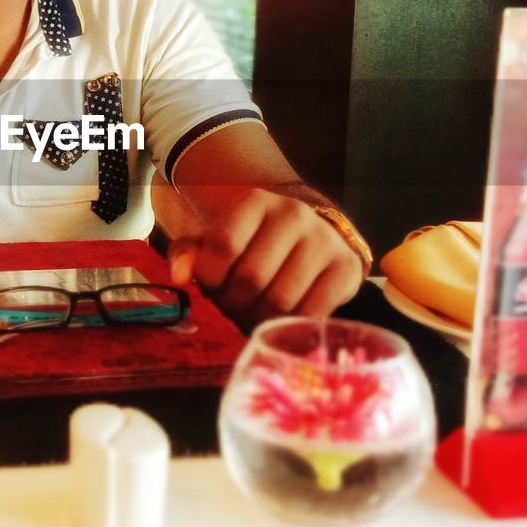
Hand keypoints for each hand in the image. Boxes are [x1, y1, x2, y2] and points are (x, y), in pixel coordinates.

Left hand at [167, 188, 365, 325]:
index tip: (212, 286)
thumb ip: (190, 253)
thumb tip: (179, 275)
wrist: (310, 239)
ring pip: (280, 299)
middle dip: (234, 303)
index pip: (223, 245)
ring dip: (260, 317)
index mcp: (256, 202)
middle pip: (251, 278)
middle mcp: (293, 214)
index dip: (210, 277)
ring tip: (255, 313)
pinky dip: (291, 324)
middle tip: (234, 307)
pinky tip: (282, 318)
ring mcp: (324, 239)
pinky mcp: (346, 267)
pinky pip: (312, 312)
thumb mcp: (217, 241)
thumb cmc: (254, 244)